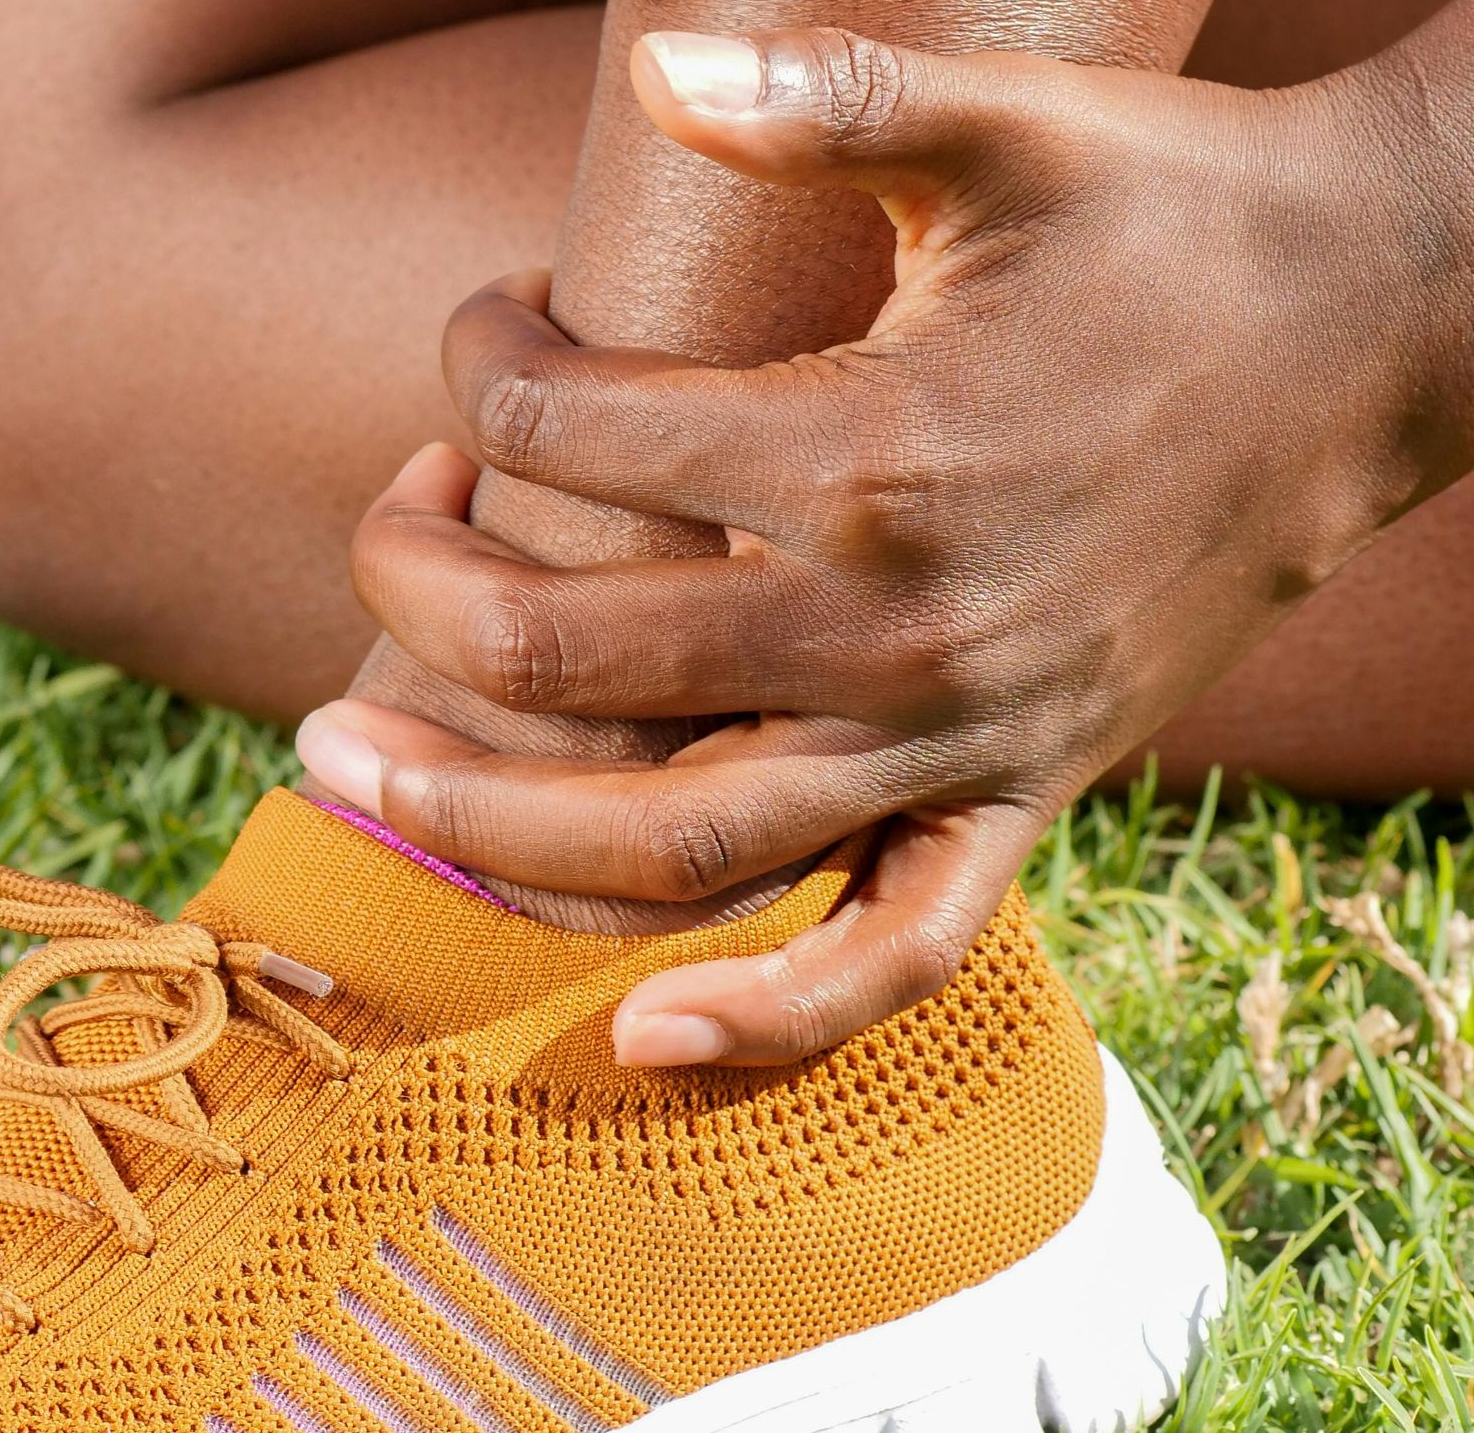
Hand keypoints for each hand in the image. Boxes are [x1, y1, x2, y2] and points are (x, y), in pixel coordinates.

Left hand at [299, 24, 1472, 1065]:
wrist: (1385, 337)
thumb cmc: (1185, 220)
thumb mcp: (1017, 121)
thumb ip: (831, 87)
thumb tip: (652, 60)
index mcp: (867, 451)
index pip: (572, 435)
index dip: (480, 372)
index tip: (486, 337)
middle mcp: (892, 627)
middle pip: (567, 664)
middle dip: (416, 604)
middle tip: (370, 557)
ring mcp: (952, 740)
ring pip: (675, 849)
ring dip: (486, 831)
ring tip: (357, 776)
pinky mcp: (1017, 801)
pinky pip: (888, 962)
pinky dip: (765, 1023)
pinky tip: (639, 1040)